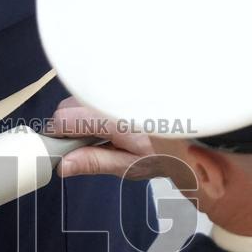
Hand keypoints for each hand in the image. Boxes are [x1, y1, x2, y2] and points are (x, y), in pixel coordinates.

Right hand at [51, 97, 168, 179]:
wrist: (192, 134)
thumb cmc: (165, 151)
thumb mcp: (129, 165)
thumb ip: (94, 162)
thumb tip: (63, 165)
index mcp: (110, 119)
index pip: (63, 119)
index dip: (58, 137)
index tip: (65, 152)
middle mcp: (109, 98)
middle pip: (66, 107)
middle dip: (69, 128)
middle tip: (90, 145)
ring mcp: (112, 89)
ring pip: (78, 100)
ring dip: (82, 118)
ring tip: (107, 135)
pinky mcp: (117, 87)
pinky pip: (93, 96)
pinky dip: (95, 109)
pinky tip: (113, 122)